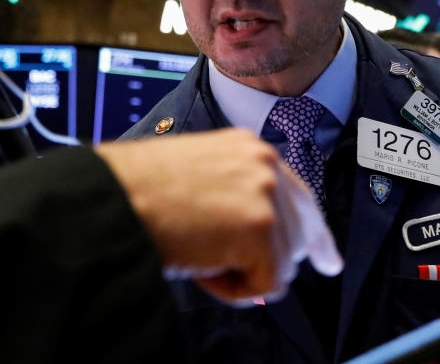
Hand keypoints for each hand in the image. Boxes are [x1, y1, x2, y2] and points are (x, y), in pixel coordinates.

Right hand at [95, 129, 341, 303]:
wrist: (111, 197)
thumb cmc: (139, 192)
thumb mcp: (202, 181)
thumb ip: (242, 203)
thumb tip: (267, 251)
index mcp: (250, 149)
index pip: (301, 198)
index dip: (316, 237)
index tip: (328, 260)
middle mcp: (266, 164)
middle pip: (296, 239)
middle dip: (261, 261)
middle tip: (210, 256)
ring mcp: (267, 193)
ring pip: (282, 266)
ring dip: (239, 273)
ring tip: (196, 251)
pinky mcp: (261, 227)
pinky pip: (266, 286)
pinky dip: (233, 290)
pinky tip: (202, 265)